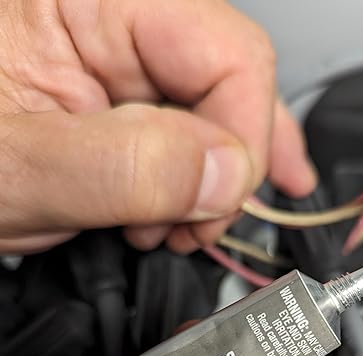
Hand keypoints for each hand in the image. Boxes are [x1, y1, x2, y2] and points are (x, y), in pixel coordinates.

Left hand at [0, 0, 315, 254]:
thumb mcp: (18, 168)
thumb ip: (126, 168)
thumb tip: (227, 173)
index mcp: (90, 0)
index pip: (228, 53)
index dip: (240, 139)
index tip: (217, 205)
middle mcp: (111, 20)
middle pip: (229, 81)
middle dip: (228, 167)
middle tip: (202, 225)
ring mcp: (115, 61)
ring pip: (215, 111)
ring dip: (214, 180)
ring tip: (181, 226)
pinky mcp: (113, 100)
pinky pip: (186, 129)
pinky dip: (201, 176)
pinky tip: (207, 201)